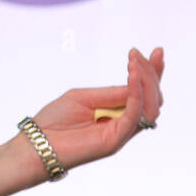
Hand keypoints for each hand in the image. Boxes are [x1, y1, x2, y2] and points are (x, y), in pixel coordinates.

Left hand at [22, 47, 164, 173]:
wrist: (38, 143)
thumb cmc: (55, 121)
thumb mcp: (83, 97)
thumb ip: (110, 93)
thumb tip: (135, 82)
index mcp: (116, 112)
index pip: (142, 91)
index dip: (152, 72)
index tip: (157, 51)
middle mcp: (124, 123)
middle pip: (152, 98)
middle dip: (151, 74)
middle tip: (139, 54)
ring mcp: (122, 132)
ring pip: (150, 107)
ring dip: (145, 82)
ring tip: (134, 64)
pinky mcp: (116, 140)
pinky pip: (134, 116)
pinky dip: (136, 95)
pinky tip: (132, 77)